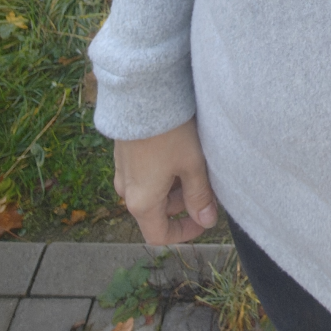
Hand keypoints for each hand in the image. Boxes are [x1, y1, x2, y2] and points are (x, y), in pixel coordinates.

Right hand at [113, 118, 218, 244]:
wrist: (143, 96)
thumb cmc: (170, 133)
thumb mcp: (192, 165)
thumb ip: (199, 196)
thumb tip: (207, 221)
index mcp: (142, 202)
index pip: (159, 235)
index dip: (184, 233)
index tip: (205, 219)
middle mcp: (128, 191)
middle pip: (157, 212)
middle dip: (183, 204)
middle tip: (207, 185)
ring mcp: (123, 172)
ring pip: (152, 191)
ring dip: (174, 187)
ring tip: (196, 165)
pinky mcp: (124, 155)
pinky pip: (144, 174)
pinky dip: (163, 173)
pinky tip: (180, 152)